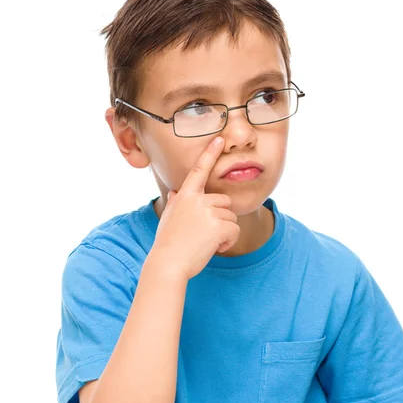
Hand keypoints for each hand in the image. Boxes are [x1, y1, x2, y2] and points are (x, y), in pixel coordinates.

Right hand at [151, 136, 239, 280]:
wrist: (168, 263)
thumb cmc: (167, 243)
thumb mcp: (168, 219)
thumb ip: (175, 204)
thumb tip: (175, 193)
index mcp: (185, 195)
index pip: (199, 170)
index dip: (210, 153)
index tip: (219, 139)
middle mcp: (197, 200)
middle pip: (225, 202)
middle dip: (221, 218)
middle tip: (205, 235)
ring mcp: (208, 212)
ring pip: (231, 218)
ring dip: (225, 232)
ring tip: (206, 243)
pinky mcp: (219, 226)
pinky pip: (235, 231)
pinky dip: (228, 242)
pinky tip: (213, 248)